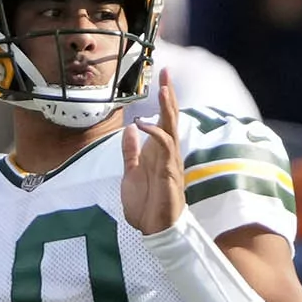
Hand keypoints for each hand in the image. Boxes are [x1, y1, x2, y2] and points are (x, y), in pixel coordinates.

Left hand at [121, 69, 186, 235]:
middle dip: (169, 95)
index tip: (162, 77)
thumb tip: (129, 128)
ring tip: (163, 89)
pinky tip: (142, 123)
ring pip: (171, 128)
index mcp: (159, 151)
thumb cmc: (146, 205)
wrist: (153, 229)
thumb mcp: (131, 172)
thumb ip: (131, 151)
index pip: (164, 119)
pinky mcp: (168, 172)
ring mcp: (170, 162)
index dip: (163, 99)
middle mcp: (168, 153)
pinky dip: (154, 133)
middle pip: (171, 118)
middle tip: (166, 72)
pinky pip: (164, 147)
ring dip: (167, 108)